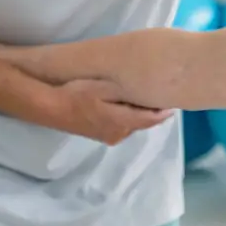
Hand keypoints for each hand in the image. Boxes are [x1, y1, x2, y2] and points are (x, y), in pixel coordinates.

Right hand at [44, 79, 172, 144]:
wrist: (49, 106)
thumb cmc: (77, 94)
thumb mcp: (104, 89)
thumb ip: (129, 94)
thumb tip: (151, 98)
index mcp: (122, 123)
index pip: (150, 119)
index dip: (163, 111)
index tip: (175, 101)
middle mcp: (118, 134)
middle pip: (142, 121)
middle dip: (151, 110)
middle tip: (161, 94)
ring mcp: (108, 136)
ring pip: (131, 123)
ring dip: (138, 113)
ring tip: (145, 97)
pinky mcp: (98, 134)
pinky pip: (121, 124)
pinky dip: (126, 115)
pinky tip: (124, 103)